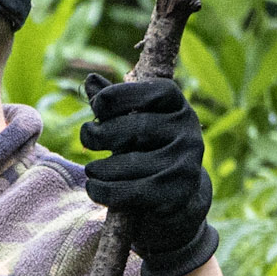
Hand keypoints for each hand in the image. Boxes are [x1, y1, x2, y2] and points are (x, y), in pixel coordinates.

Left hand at [80, 73, 218, 275]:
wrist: (178, 195)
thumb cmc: (148, 148)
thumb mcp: (134, 121)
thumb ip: (113, 104)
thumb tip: (91, 81)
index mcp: (178, 106)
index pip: (148, 92)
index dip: (116, 96)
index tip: (97, 107)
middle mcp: (189, 132)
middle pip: (136, 127)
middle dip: (102, 133)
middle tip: (87, 139)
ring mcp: (186, 164)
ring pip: (130, 163)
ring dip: (100, 168)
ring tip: (91, 170)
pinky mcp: (176, 194)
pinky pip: (131, 192)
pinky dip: (104, 191)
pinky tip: (93, 188)